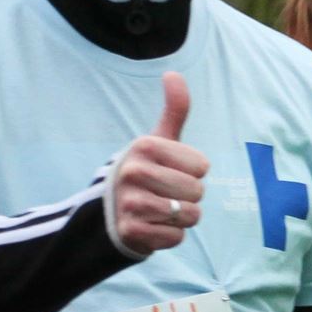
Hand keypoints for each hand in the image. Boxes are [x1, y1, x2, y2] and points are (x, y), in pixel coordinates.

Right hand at [109, 71, 208, 256]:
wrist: (109, 211)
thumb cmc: (145, 171)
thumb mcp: (158, 140)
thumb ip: (174, 110)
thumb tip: (173, 73)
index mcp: (144, 146)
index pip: (202, 167)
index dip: (193, 173)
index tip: (170, 171)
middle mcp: (133, 172)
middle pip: (198, 192)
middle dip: (189, 197)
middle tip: (165, 193)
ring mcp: (130, 203)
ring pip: (190, 216)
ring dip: (181, 218)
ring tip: (160, 210)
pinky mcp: (131, 231)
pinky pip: (177, 237)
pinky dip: (170, 236)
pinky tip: (152, 226)